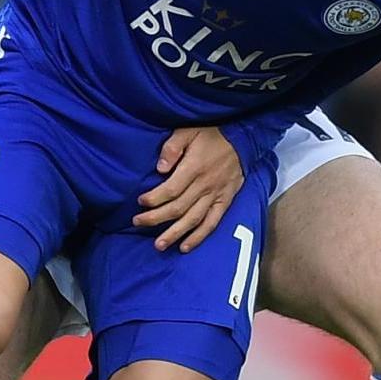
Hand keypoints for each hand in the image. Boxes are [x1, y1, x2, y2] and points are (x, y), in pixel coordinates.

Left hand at [135, 125, 243, 250]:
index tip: (140, 203)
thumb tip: (159, 169)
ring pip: (193, 220)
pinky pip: (212, 223)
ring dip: (175, 234)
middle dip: (156, 218)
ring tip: (158, 245)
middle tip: (138, 223)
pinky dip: (199, 237)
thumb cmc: (210, 135)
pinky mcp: (225, 202)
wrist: (243, 140)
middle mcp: (205, 185)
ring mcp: (216, 196)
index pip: (171, 190)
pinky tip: (185, 247)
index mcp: (194, 168)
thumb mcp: (187, 132)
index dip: (154, 199)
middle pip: (178, 208)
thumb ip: (172, 148)